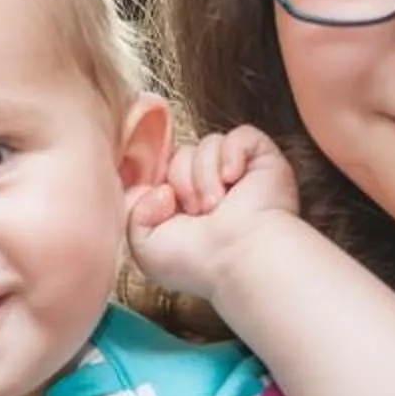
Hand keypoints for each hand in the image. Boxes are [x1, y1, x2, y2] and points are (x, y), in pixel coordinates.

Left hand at [126, 127, 304, 300]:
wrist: (237, 258)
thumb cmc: (196, 260)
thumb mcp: (145, 244)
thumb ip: (131, 212)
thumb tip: (155, 187)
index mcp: (184, 203)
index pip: (162, 168)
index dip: (160, 180)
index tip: (166, 203)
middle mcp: (211, 185)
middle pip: (180, 153)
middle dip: (182, 180)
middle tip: (197, 212)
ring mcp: (238, 171)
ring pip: (206, 143)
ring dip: (205, 176)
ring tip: (216, 205)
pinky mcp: (263, 159)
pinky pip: (240, 135)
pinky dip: (232, 154)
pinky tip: (233, 179)